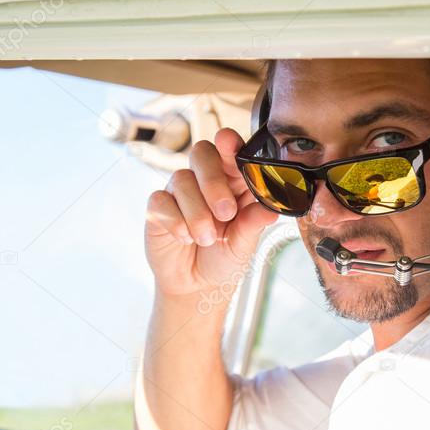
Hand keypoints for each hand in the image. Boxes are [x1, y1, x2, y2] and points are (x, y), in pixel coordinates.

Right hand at [145, 128, 278, 297]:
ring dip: (197, 213)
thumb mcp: (243, 243)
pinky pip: (161, 200)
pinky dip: (175, 221)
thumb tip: (271, 210)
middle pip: (201, 153)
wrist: (196, 286)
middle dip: (213, 180)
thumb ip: (253, 224)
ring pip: (181, 180)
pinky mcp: (159, 207)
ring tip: (207, 239)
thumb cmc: (224, 257)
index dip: (229, 144)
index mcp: (232, 181)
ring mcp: (179, 191)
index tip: (228, 143)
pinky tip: (184, 238)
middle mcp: (204, 180)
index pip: (230, 152)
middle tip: (226, 212)